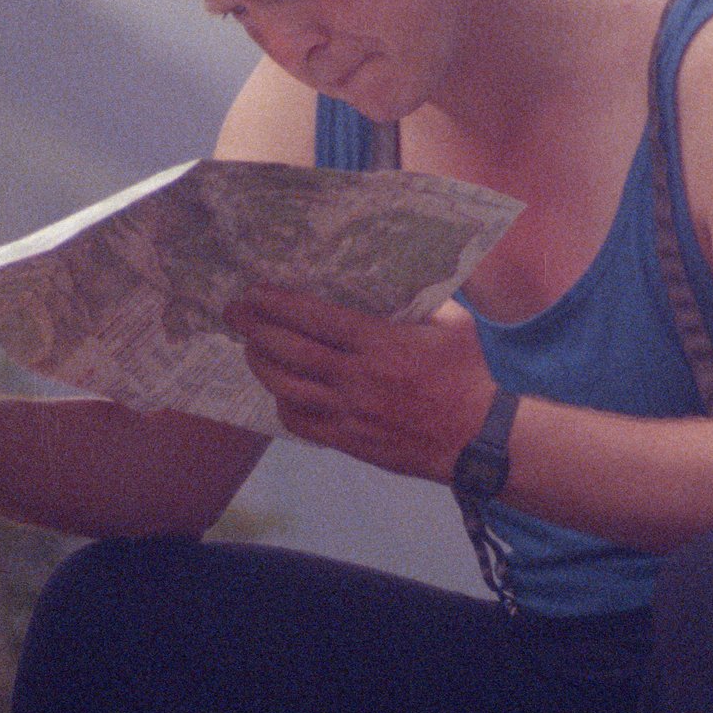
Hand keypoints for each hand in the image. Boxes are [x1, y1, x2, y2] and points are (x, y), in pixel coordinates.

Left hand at [226, 287, 496, 479]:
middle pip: (291, 351)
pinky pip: (302, 425)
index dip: (280, 304)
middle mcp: (358, 379)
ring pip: (288, 388)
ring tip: (249, 348)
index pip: (317, 319)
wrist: (478, 439)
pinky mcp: (350, 442)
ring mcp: (351, 413)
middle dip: (255, 329)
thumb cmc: (469, 376)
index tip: (256, 291)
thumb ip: (423, 300)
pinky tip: (278, 392)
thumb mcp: (453, 325)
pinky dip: (283, 406)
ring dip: (261, 365)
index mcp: (381, 345)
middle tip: (234, 313)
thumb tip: (405, 271)